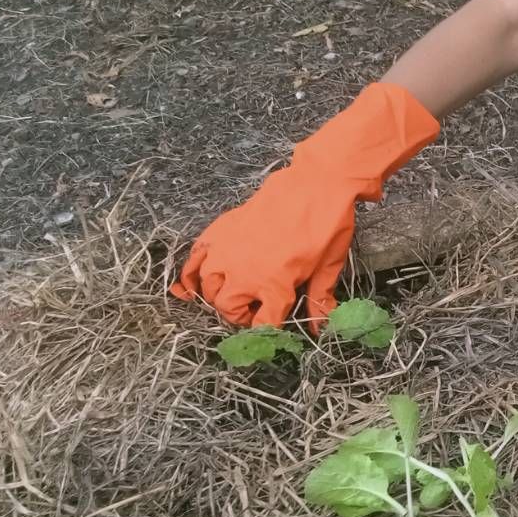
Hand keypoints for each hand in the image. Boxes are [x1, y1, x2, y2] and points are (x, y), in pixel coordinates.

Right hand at [170, 83, 438, 332]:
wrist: (315, 183)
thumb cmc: (326, 224)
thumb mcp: (328, 267)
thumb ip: (318, 300)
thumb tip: (320, 326)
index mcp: (274, 286)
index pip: (262, 325)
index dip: (268, 333)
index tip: (272, 330)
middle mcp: (244, 273)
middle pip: (228, 309)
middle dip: (241, 314)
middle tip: (256, 308)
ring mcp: (227, 252)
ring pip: (208, 288)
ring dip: (218, 296)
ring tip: (234, 293)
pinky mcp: (219, 232)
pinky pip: (194, 259)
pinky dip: (189, 274)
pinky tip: (190, 285)